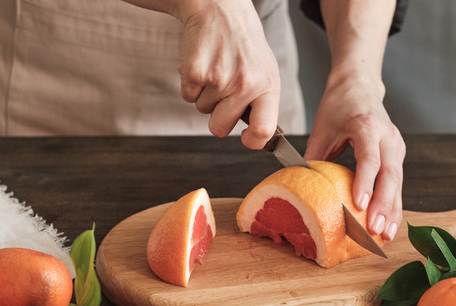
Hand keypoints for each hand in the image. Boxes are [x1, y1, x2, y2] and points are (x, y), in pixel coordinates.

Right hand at [122, 0, 279, 148]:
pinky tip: (203, 63)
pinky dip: (190, 84)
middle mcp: (246, 84)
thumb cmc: (245, 47)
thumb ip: (264, 105)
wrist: (222, 10)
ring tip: (217, 68)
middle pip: (220, 127)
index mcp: (268, 86)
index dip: (252, 142)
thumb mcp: (266, 72)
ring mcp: (219, 78)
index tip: (246, 138)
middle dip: (217, 116)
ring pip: (202, 110)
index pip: (264, 130)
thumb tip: (261, 139)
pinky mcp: (195, 71)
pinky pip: (187, 96)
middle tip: (224, 91)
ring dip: (205, 94)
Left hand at [304, 74, 405, 240]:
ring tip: (385, 235)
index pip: (369, 158)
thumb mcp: (321, 128)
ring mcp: (396, 145)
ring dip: (393, 210)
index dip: (365, 182)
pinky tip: (389, 224)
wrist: (360, 85)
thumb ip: (314, 157)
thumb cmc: (338, 105)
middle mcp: (387, 136)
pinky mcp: (398, 154)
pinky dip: (394, 204)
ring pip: (398, 182)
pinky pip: (398, 182)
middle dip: (384, 205)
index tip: (359, 205)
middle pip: (391, 174)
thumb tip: (302, 189)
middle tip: (376, 230)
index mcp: (367, 126)